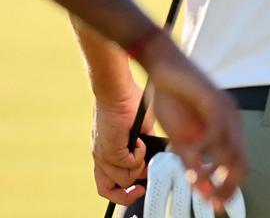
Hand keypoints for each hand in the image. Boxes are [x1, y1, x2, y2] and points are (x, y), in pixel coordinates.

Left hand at [92, 90, 151, 205]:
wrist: (117, 90)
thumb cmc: (128, 102)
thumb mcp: (138, 130)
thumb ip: (142, 146)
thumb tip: (152, 157)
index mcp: (105, 153)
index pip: (106, 183)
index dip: (122, 190)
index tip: (139, 186)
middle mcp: (101, 157)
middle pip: (106, 190)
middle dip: (126, 194)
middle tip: (141, 186)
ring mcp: (104, 155)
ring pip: (123, 179)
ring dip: (139, 166)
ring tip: (142, 147)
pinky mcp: (110, 150)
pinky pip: (129, 164)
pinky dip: (140, 153)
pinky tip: (140, 138)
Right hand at [142, 34, 246, 204]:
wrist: (164, 67)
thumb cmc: (172, 99)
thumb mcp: (181, 138)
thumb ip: (192, 161)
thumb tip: (200, 187)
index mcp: (228, 129)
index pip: (239, 165)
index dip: (230, 187)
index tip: (218, 205)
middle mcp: (232, 121)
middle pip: (241, 162)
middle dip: (228, 187)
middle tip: (214, 203)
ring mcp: (226, 111)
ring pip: (232, 150)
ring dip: (218, 173)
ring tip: (203, 187)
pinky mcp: (213, 101)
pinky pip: (217, 130)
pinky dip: (208, 150)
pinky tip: (195, 161)